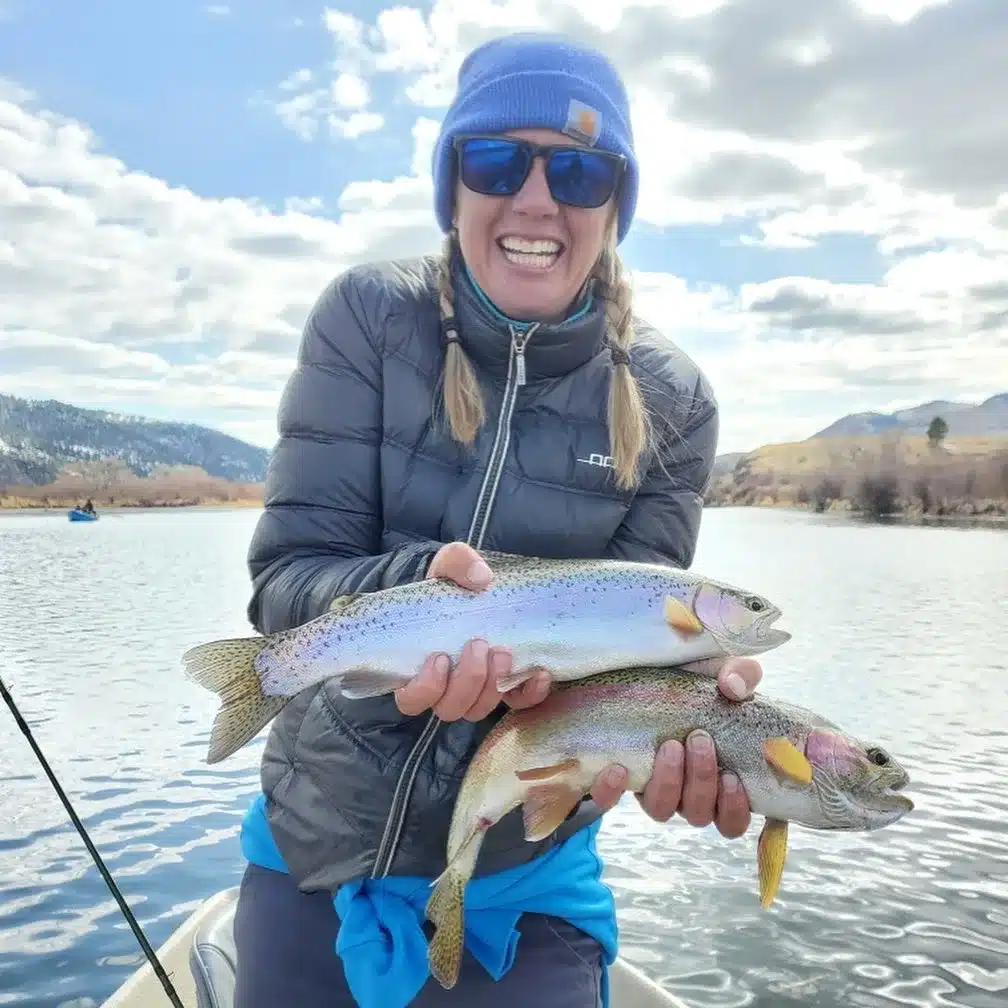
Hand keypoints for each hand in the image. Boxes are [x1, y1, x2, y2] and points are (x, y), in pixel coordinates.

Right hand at [393, 542, 551, 720]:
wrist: (483, 589)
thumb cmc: (456, 583)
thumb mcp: (451, 564)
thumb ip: (458, 563)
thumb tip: (481, 578)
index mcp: (420, 664)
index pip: (410, 699)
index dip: (424, 688)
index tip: (440, 658)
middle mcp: (445, 686)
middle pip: (449, 708)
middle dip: (467, 681)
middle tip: (480, 645)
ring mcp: (476, 690)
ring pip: (477, 711)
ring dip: (491, 688)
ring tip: (504, 651)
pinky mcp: (507, 688)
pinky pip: (518, 704)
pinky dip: (529, 694)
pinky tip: (540, 672)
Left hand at [589, 657, 763, 838]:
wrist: (643, 679)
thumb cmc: (693, 684)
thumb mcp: (720, 673)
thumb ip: (740, 675)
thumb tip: (733, 687)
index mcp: (718, 780)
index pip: (731, 820)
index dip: (733, 809)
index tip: (732, 777)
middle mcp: (686, 793)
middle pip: (697, 813)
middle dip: (701, 779)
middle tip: (698, 738)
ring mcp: (651, 788)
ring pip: (661, 810)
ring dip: (668, 782)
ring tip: (670, 746)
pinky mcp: (617, 780)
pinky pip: (608, 800)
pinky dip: (612, 790)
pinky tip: (618, 768)